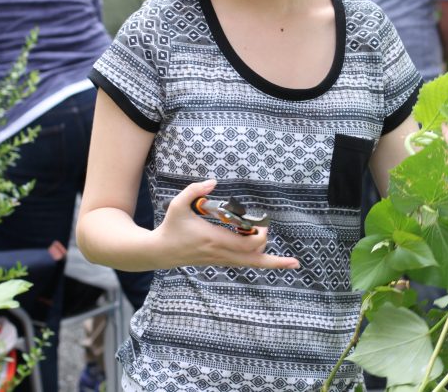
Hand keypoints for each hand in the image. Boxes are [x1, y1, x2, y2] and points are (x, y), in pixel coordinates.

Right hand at [152, 179, 299, 270]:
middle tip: (288, 252)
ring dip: (268, 260)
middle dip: (275, 259)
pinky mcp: (219, 261)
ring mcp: (220, 259)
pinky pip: (243, 263)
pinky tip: (266, 255)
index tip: (263, 222)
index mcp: (215, 239)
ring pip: (250, 265)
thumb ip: (195, 190)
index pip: (248, 244)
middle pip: (255, 260)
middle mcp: (221, 252)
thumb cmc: (171, 227)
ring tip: (288, 261)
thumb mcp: (177, 205)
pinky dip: (256, 259)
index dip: (262, 234)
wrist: (160, 253)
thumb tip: (214, 182)